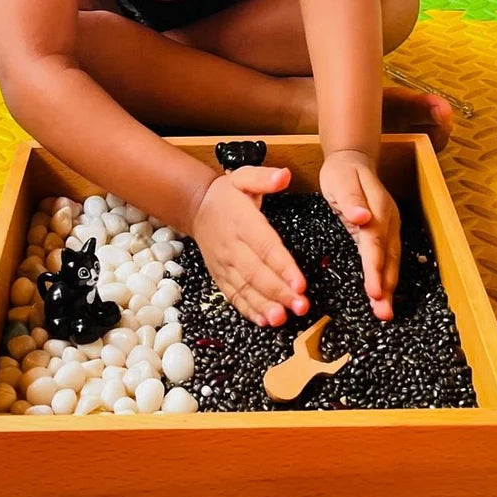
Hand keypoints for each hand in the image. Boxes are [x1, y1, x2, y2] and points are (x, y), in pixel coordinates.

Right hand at [190, 166, 309, 326]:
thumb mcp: (244, 177)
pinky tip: (264, 321)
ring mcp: (225, 264)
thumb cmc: (226, 194)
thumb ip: (264, 177)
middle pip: (258, 273)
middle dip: (280, 292)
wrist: (196, 207)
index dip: (283, 267)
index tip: (300, 283)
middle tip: (300, 306)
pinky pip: (234, 295)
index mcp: (243, 223)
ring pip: (245, 288)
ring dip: (264, 306)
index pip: (266, 247)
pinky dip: (248, 310)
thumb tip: (283, 176)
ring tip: (282, 319)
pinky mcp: (221, 276)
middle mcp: (233, 247)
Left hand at [320, 150, 400, 319]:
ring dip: (389, 287)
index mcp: (379, 209)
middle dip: (387, 287)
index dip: (376, 268)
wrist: (352, 160)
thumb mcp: (341, 180)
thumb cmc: (343, 171)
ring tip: (384, 312)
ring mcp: (389, 228)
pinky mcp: (383, 233)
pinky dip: (386, 278)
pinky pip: (386, 258)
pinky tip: (382, 294)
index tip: (374, 291)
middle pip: (389, 258)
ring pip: (391, 261)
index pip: (376, 243)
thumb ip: (351, 201)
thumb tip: (362, 218)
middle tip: (383, 313)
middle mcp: (389, 221)